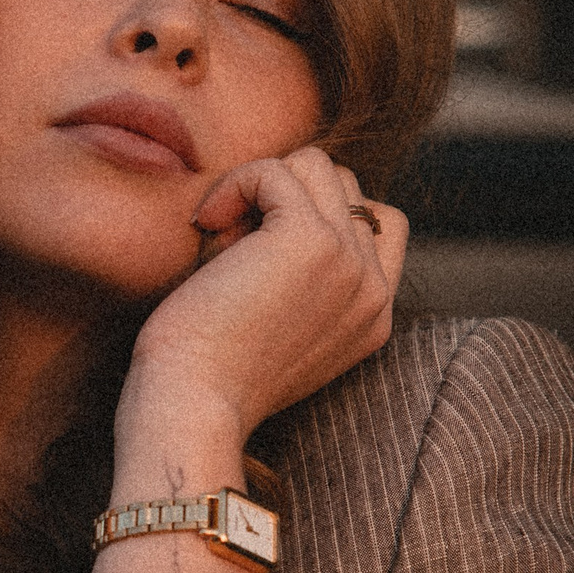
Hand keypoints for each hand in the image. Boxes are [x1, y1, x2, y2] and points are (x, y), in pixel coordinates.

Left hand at [118, 147, 407, 463]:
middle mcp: (373, 290)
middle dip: (283, 197)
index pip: (380, 224)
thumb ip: (303, 282)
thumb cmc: (210, 374)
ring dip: (259, 185)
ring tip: (220, 232)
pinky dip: (234, 184)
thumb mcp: (277, 329)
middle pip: (344, 186)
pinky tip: (207, 223)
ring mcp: (350, 262)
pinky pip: (276, 170)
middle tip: (232, 244)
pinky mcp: (311, 238)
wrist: (193, 406)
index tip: (262, 245)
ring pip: (315, 166)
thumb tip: (276, 206)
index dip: (320, 211)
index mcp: (373, 317)